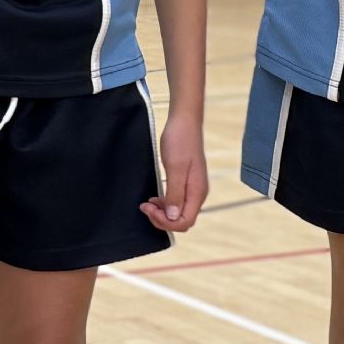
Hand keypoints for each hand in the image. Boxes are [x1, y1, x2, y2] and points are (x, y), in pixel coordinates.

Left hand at [143, 111, 208, 233]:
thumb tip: (174, 218)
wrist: (184, 121)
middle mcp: (198, 193)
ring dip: (162, 213)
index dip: (166, 222)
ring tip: (147, 203)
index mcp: (197, 192)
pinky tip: (154, 198)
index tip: (150, 209)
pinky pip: (176, 203)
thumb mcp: (175, 167)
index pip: (185, 222)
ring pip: (178, 213)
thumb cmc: (180, 140)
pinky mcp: (186, 183)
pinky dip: (165, 205)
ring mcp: (192, 188)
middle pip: (182, 221)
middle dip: (162, 219)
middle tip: (145, 207)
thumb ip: (174, 194)